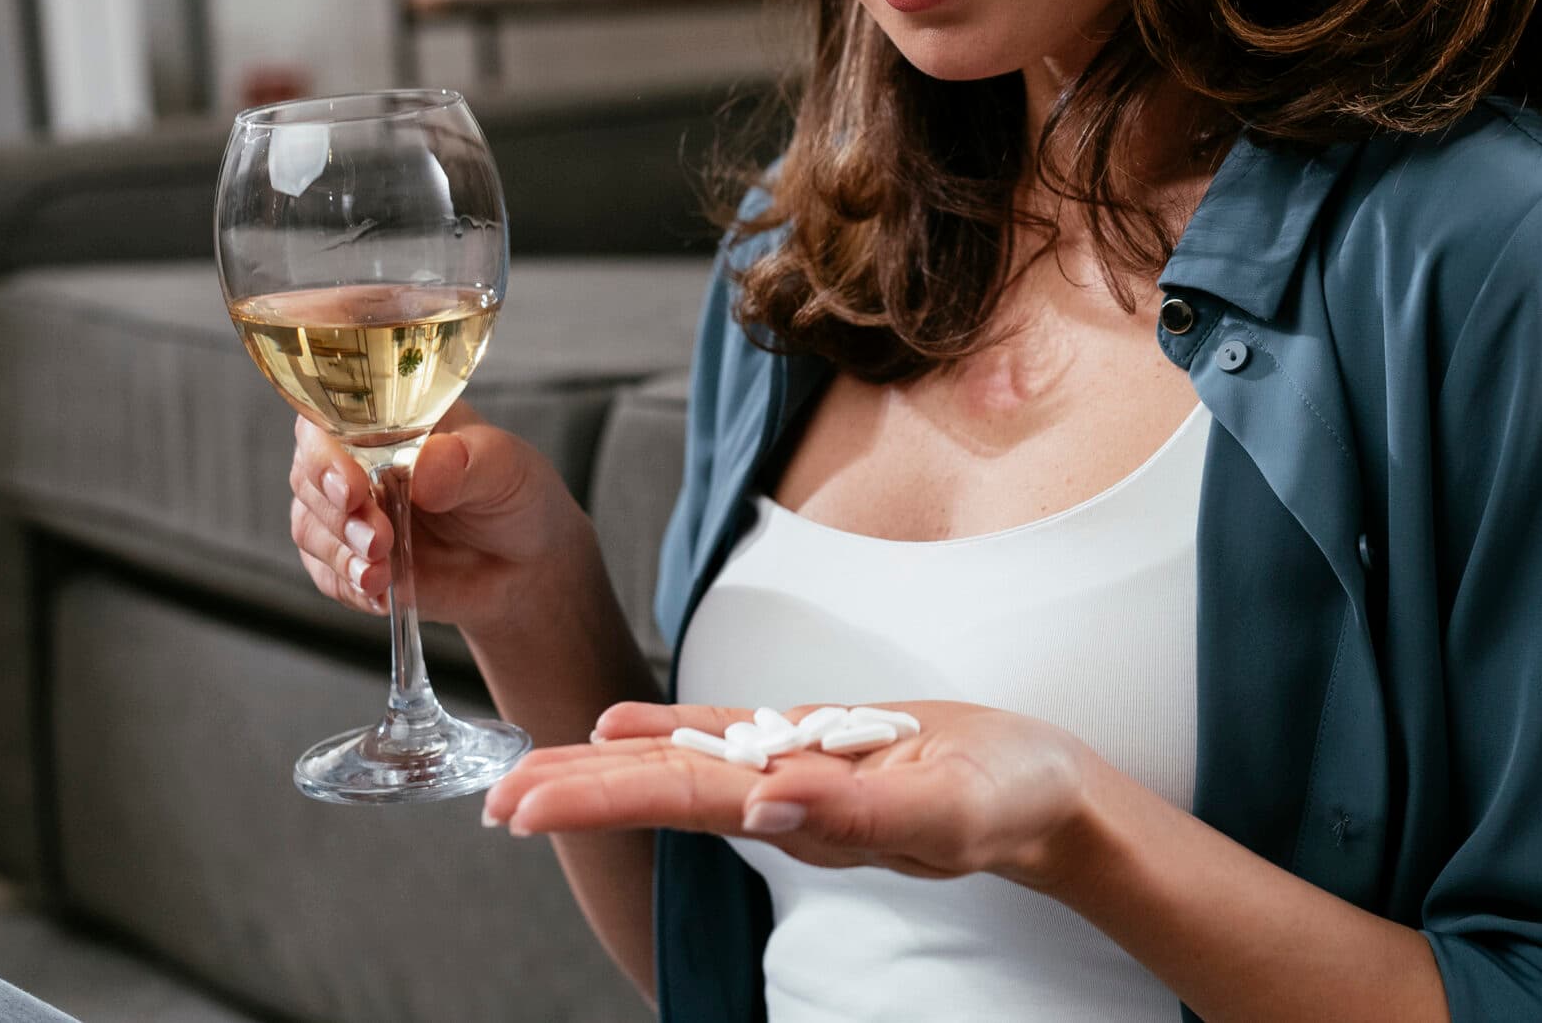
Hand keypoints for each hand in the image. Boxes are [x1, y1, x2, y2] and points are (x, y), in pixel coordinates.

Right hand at [286, 402, 593, 634]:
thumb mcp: (506, 468)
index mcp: (391, 421)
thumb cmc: (516, 498)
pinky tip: (380, 595)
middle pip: (309, 476)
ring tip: (382, 574)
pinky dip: (347, 585)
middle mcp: (361, 463)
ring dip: (340, 554)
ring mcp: (353, 514)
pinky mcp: (354, 560)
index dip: (326, 453)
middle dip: (335, 513)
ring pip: (309, 527)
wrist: (527, 567)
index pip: (330, 420)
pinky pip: (326, 573)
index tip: (352, 486)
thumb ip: (467, 463)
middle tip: (379, 540)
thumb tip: (425, 467)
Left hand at [481, 699, 1105, 888]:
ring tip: (525, 771)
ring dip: (601, 768)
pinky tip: (616, 726)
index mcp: (804, 815)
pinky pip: (726, 734)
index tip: (524, 807)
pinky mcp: (814, 741)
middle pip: (662, 790)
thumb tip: (765, 804)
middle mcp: (783, 800)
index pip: (682, 804)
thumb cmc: (1010, 801)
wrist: (1048, 793)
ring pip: (681, 764)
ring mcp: (795, 771)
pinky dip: (668, 728)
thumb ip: (859, 808)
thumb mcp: (945, 804)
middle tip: (492, 799)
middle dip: (574, 791)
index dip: (599, 800)